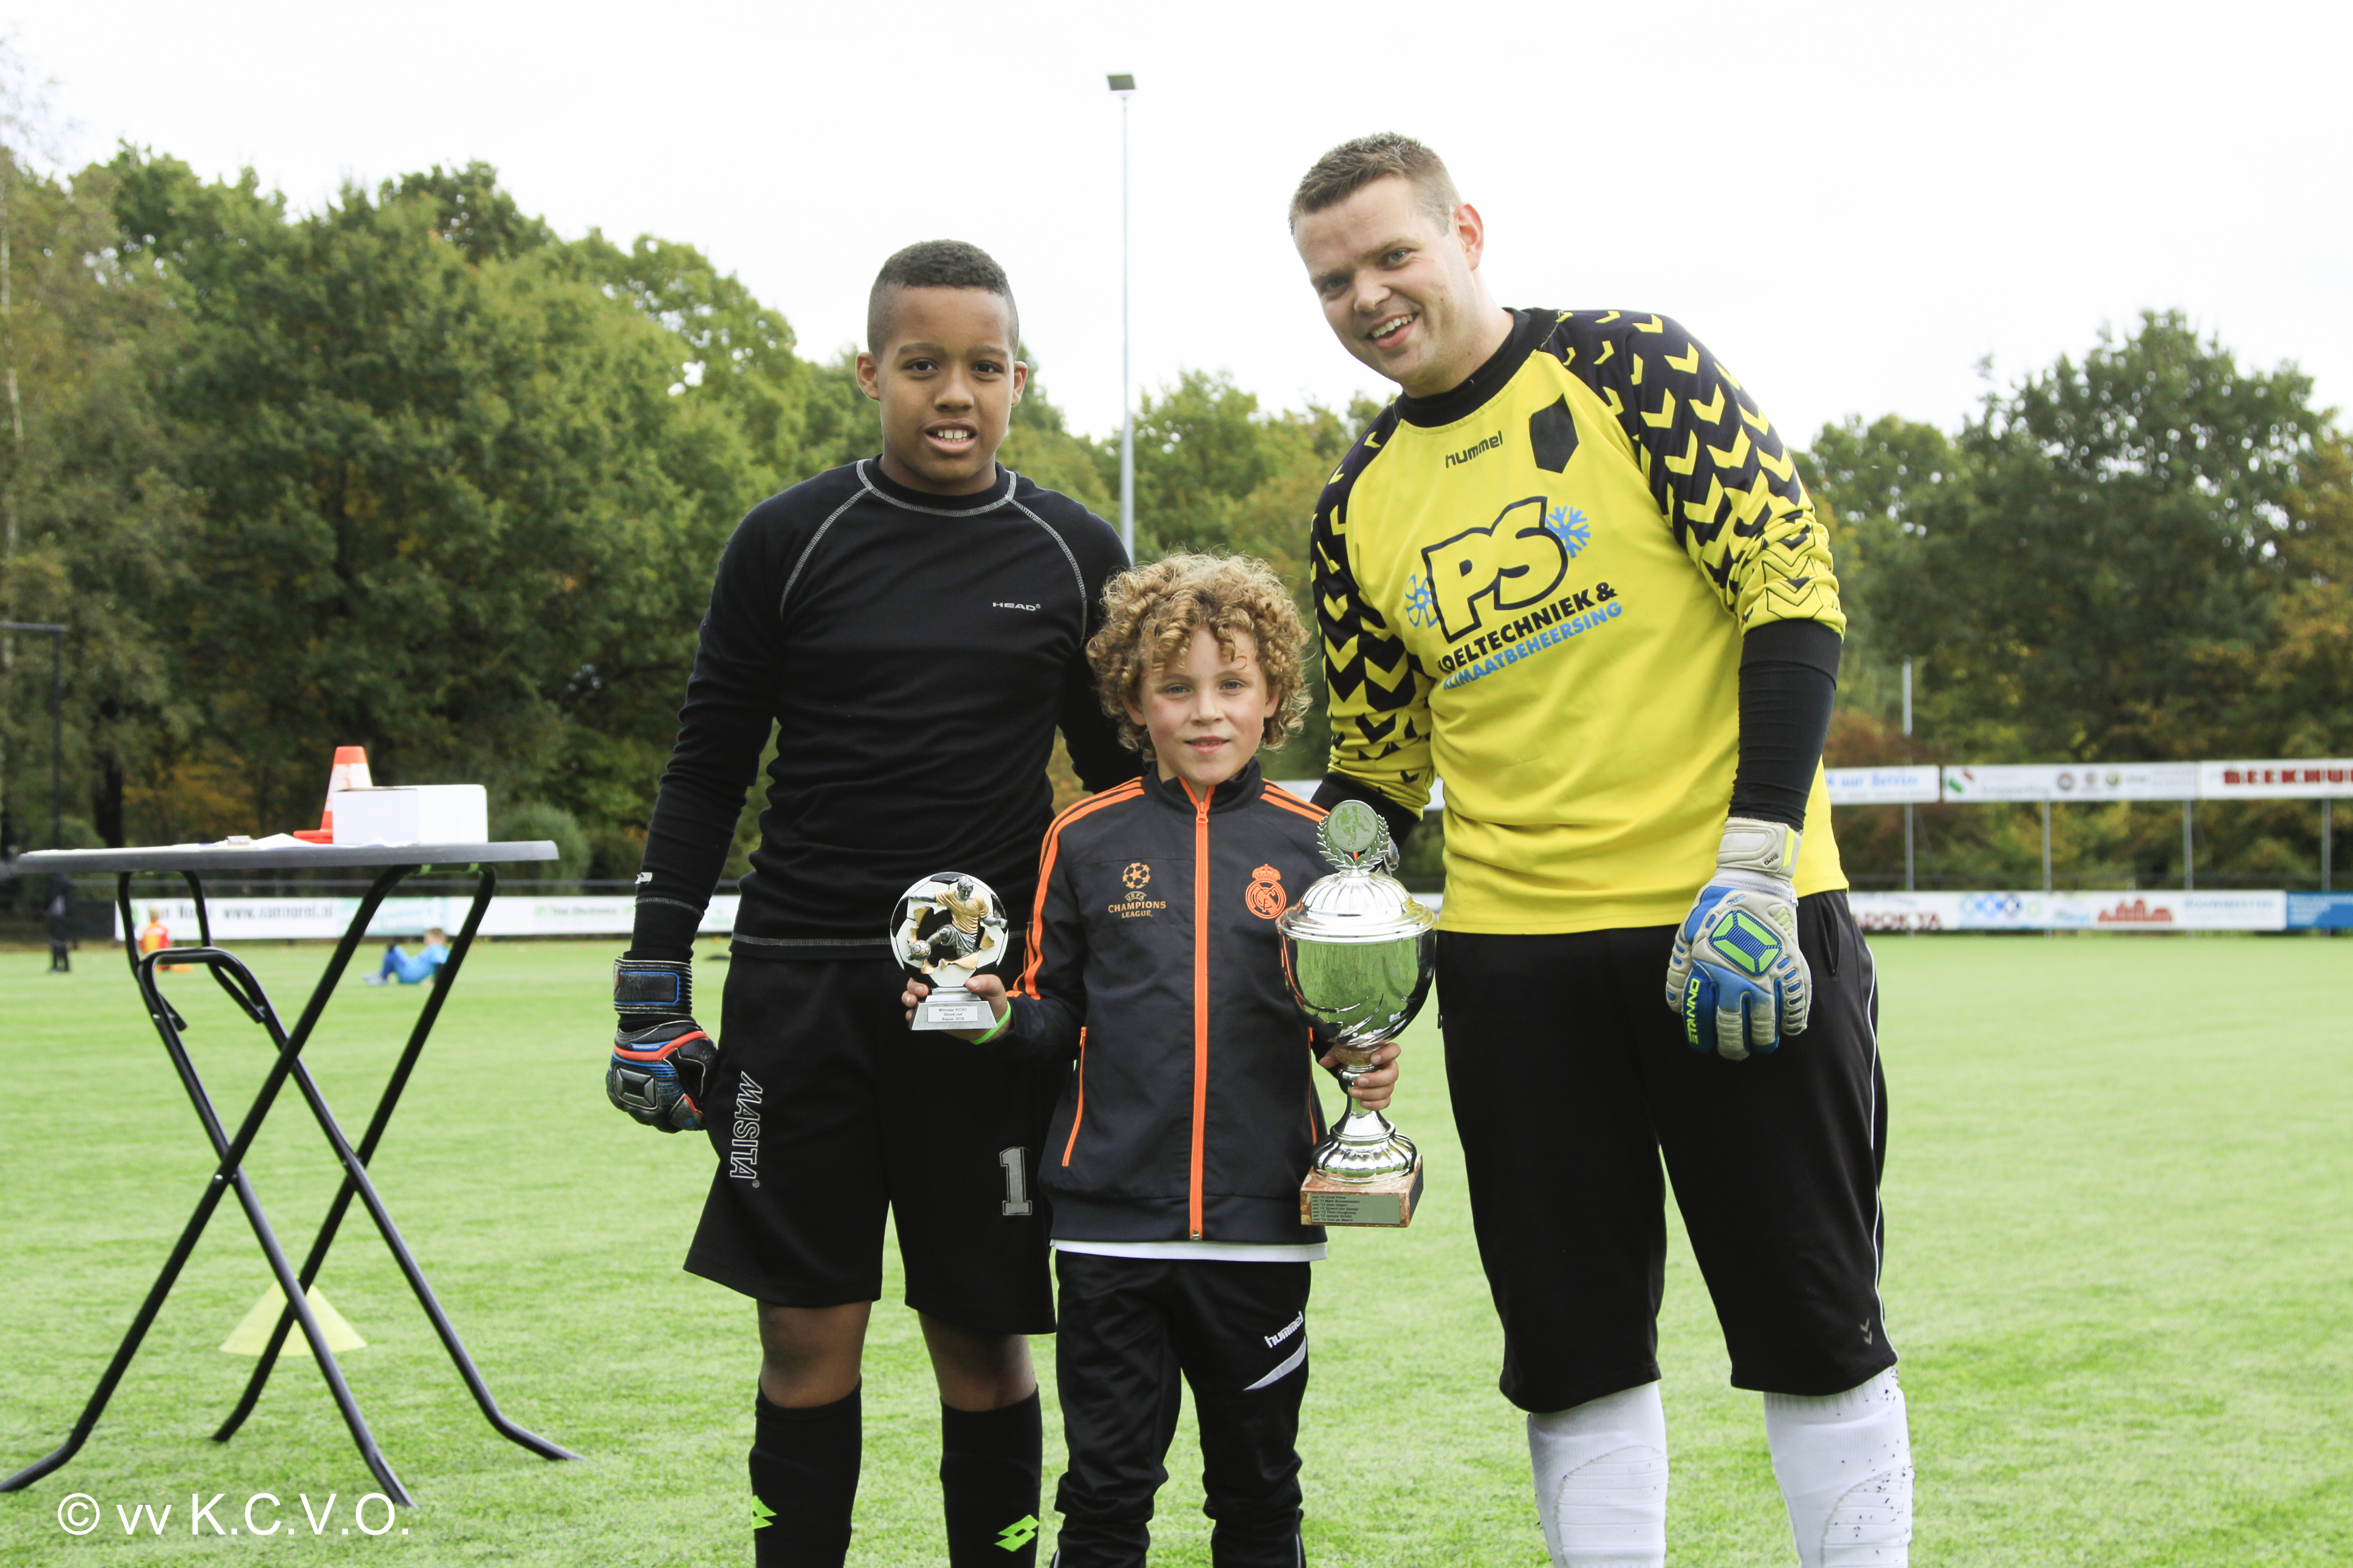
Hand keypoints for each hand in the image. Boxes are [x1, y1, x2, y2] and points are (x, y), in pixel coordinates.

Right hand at [607, 957, 717, 1131]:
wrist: (647, 1020)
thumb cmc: (678, 1038)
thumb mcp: (703, 1056)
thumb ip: (707, 1080)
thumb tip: (709, 1101)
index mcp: (667, 1100)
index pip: (685, 1123)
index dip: (695, 1120)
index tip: (701, 1113)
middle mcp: (644, 1105)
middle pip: (664, 1125)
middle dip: (677, 1119)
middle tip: (685, 1107)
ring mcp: (626, 1097)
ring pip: (643, 1118)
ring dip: (656, 1112)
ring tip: (666, 1100)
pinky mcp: (613, 1087)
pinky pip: (624, 1105)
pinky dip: (635, 1103)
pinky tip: (645, 1094)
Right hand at [901, 973, 1010, 1040]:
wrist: (993, 1025)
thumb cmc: (992, 1001)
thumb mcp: (994, 987)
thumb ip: (987, 981)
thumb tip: (971, 983)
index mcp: (952, 978)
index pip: (933, 968)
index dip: (924, 969)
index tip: (926, 976)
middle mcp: (941, 988)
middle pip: (918, 982)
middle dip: (913, 985)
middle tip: (921, 991)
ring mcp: (935, 1002)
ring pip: (913, 996)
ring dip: (908, 997)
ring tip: (914, 1002)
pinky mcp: (934, 1017)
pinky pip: (917, 1015)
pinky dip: (911, 1015)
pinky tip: (913, 1015)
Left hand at [1318, 1040, 1400, 1112]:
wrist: (1351, 1064)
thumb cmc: (1351, 1052)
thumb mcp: (1342, 1049)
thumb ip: (1334, 1054)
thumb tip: (1324, 1062)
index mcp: (1382, 1051)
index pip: (1394, 1050)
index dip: (1387, 1055)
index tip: (1373, 1059)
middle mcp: (1388, 1066)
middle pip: (1392, 1074)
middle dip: (1376, 1080)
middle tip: (1359, 1081)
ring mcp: (1387, 1081)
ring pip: (1388, 1089)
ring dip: (1371, 1093)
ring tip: (1353, 1092)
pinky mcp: (1383, 1093)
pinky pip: (1385, 1101)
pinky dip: (1375, 1104)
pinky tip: (1362, 1102)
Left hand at [1664, 818, 1810, 1059]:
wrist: (1752, 884)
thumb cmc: (1716, 910)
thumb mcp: (1687, 935)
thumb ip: (1679, 970)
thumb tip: (1676, 1005)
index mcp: (1709, 972)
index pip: (1702, 1017)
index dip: (1701, 1036)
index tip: (1704, 1047)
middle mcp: (1737, 979)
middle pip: (1733, 1027)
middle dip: (1732, 1046)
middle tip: (1734, 1054)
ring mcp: (1766, 974)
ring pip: (1765, 1022)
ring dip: (1763, 1040)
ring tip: (1762, 1048)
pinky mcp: (1790, 966)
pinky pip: (1796, 1002)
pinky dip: (1795, 1019)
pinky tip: (1792, 1030)